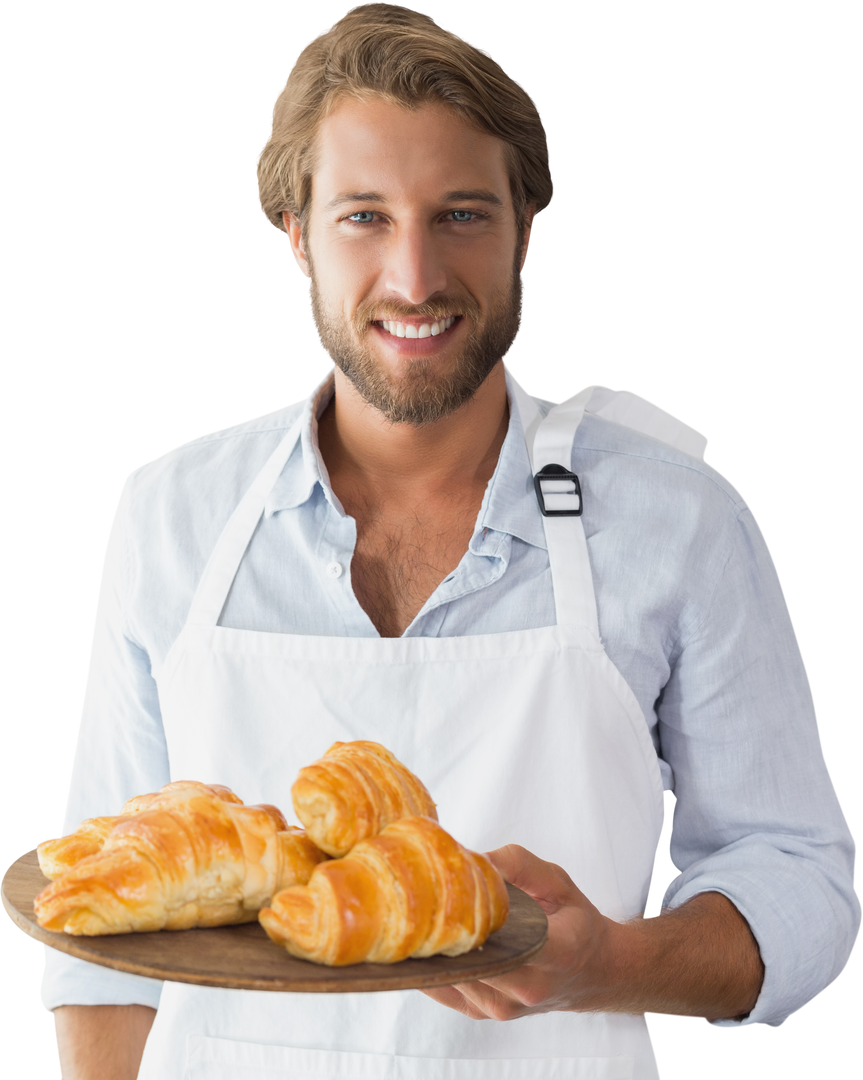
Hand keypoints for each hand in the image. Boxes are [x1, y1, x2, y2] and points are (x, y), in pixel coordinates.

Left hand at [420, 844, 615, 1020]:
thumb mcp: (557, 881)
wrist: (592, 972)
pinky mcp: (484, 1014)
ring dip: (433, 945)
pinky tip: (420, 939)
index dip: (475, 915)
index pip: (514, 938)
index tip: (449, 890)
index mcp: (559, 952)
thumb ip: (517, 864)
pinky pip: (443, 989)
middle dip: (444, 928)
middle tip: (419, 895)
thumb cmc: (574, 922)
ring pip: (453, 974)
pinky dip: (429, 964)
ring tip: (418, 913)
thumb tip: (471, 857)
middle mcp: (530, 987)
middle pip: (473, 958)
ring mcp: (504, 1007)